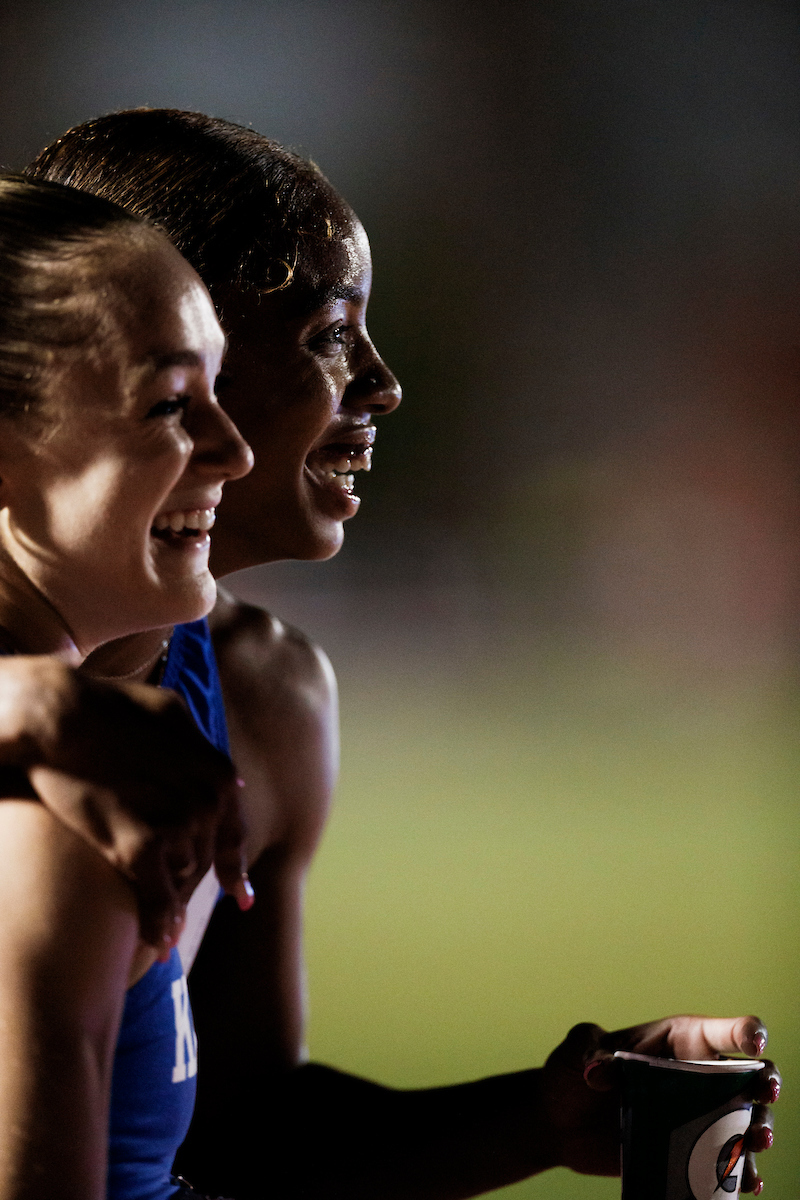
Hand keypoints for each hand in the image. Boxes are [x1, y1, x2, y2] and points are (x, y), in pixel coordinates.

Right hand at [0, 657, 253, 949]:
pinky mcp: (140, 846)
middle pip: (204, 856)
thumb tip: (229, 780)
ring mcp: (177, 825)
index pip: (233, 831)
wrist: (63, 716)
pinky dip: (161, 923)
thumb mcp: (173, 716)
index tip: (240, 897)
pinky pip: (159, 897)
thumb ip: (202, 749)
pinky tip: (160, 943)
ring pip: (182, 876)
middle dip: (189, 879)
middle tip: (174, 902)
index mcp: (218, 772)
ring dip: (173, 899)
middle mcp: (207, 801)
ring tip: (164, 925)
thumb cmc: (109, 709)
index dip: (233, 867)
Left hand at [537, 1016, 778, 1192]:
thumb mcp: (575, 1051)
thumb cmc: (569, 1073)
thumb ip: (588, 1051)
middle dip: (766, 1083)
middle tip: (764, 1095)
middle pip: (749, 1077)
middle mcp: (695, 1079)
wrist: (556, 1123)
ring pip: (745, 1123)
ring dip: (759, 1131)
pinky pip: (724, 1166)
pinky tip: (747, 1182)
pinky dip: (741, 1174)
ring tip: (756, 1141)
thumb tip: (598, 1071)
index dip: (746, 1031)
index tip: (755, 1043)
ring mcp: (695, 1118)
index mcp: (677, 1042)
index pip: (721, 1031)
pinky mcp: (687, 1155)